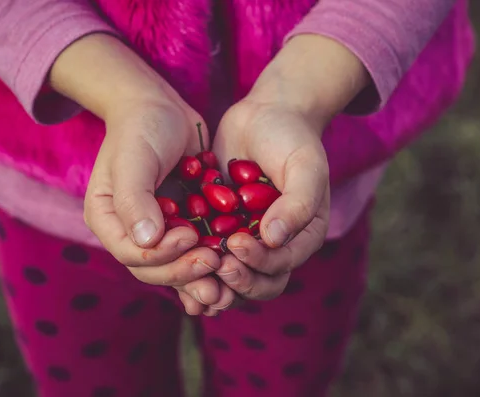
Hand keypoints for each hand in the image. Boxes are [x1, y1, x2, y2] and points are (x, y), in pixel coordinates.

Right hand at [49, 33, 229, 309]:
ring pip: (176, 266)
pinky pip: (195, 252)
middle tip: (215, 262)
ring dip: (200, 276)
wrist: (162, 108)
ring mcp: (158, 231)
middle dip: (184, 271)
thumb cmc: (142, 128)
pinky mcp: (182, 225)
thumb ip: (135, 200)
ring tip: (226, 275)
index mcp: (108, 220)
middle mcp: (130, 232)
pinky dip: (212, 260)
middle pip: (154, 269)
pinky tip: (233, 265)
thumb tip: (147, 242)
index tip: (190, 236)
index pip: (130, 254)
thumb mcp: (134, 160)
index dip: (161, 255)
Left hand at [212, 34, 369, 301]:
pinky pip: (207, 252)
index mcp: (301, 238)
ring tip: (193, 271)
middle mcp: (274, 245)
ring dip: (213, 280)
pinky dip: (194, 262)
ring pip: (230, 275)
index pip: (281, 267)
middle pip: (257, 282)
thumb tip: (273, 240)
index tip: (236, 244)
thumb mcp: (305, 167)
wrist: (265, 114)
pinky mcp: (220, 226)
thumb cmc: (292, 138)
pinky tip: (175, 262)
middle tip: (216, 264)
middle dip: (236, 280)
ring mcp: (246, 238)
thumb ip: (297, 204)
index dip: (259, 264)